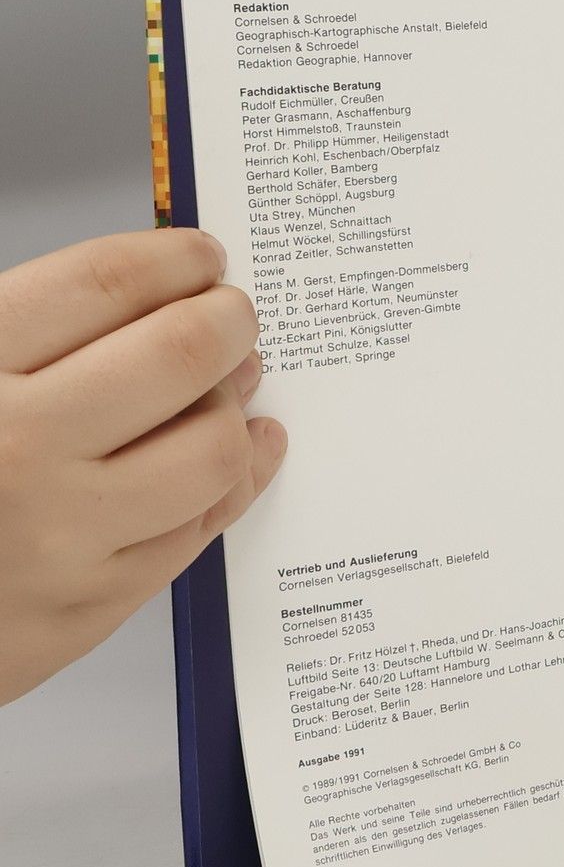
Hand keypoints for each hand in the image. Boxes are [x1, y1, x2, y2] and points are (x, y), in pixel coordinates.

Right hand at [0, 230, 284, 705]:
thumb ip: (16, 330)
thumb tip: (140, 286)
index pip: (104, 284)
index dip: (172, 259)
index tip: (200, 256)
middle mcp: (16, 452)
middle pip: (180, 355)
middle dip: (227, 320)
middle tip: (232, 313)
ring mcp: (58, 538)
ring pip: (211, 449)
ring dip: (233, 405)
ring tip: (228, 385)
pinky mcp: (86, 610)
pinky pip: (198, 532)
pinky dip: (233, 480)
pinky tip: (238, 452)